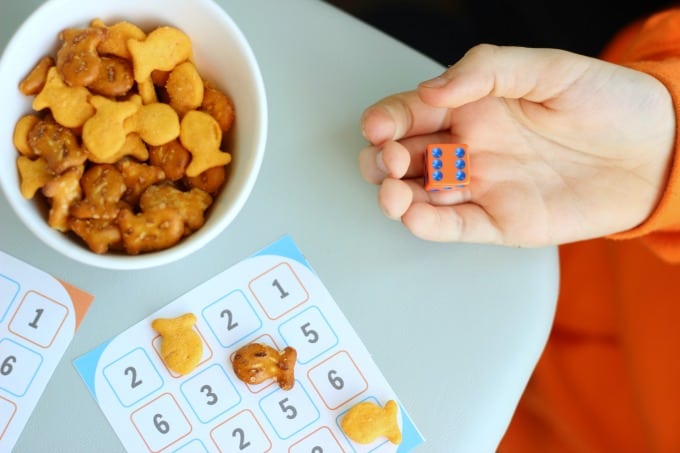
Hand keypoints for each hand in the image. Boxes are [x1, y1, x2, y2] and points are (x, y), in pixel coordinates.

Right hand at [359, 45, 674, 245]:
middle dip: (383, 161)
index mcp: (473, 107)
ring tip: (395, 193)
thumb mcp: (549, 68)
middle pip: (404, 157)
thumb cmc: (608, 103)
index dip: (386, 120)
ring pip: (420, 194)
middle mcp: (469, 148)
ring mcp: (482, 186)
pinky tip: (415, 215)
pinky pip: (455, 226)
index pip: (411, 113)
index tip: (378, 127)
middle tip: (392, 160)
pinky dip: (429, 224)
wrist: (655, 152)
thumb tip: (433, 89)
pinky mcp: (500, 222)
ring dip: (397, 195)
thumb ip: (487, 71)